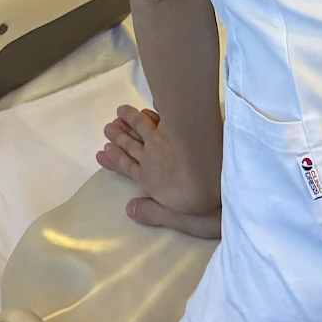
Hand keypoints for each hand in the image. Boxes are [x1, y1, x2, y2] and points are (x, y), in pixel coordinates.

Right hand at [97, 105, 221, 237]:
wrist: (218, 176)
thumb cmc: (202, 203)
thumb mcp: (176, 218)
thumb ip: (152, 212)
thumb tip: (129, 209)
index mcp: (150, 180)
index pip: (127, 167)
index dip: (115, 160)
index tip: (103, 151)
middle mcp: (152, 157)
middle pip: (131, 144)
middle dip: (119, 136)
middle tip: (107, 127)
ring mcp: (164, 138)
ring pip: (141, 126)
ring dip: (130, 119)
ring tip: (120, 112)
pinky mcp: (179, 126)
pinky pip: (162, 114)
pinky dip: (154, 109)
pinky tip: (150, 103)